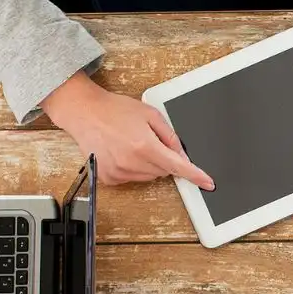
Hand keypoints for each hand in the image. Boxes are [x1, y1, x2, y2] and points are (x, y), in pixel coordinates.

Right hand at [41, 72, 213, 188]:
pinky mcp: (109, 178)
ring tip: (132, 144)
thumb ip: (170, 136)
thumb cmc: (115, 110)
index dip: (195, 175)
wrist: (84, 112)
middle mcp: (132, 162)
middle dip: (163, 158)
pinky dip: (133, 168)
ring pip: (149, 176)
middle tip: (147, 140)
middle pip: (164, 171)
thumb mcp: (150, 114)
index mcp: (145, 145)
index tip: (208, 183)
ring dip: (149, 164)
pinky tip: (121, 152)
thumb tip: (183, 156)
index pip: (178, 166)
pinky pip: (133, 178)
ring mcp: (119, 172)